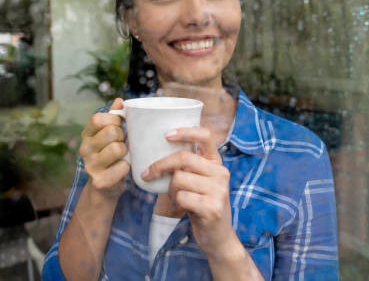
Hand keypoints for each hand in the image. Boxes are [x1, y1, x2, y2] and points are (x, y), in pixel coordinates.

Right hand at [79, 98, 129, 198]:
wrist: (104, 188)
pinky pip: (123, 166)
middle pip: (111, 132)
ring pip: (117, 148)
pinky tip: (121, 169)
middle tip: (121, 143)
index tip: (119, 126)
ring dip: (125, 152)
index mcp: (86, 135)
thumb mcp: (108, 135)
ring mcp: (90, 166)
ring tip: (122, 156)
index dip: (113, 119)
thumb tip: (120, 101)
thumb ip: (114, 117)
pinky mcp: (100, 181)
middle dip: (122, 136)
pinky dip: (127, 167)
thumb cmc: (110, 156)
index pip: (98, 119)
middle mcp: (84, 149)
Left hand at [141, 127, 235, 257]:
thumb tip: (154, 152)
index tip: (167, 134)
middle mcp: (221, 172)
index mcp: (216, 162)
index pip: (205, 136)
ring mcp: (219, 190)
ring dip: (170, 190)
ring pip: (179, 178)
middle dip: (160, 165)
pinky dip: (175, 203)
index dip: (185, 132)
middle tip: (147, 174)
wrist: (218, 237)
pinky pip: (181, 197)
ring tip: (175, 199)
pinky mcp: (212, 207)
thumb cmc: (201, 205)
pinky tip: (182, 208)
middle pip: (183, 158)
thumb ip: (187, 167)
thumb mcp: (198, 182)